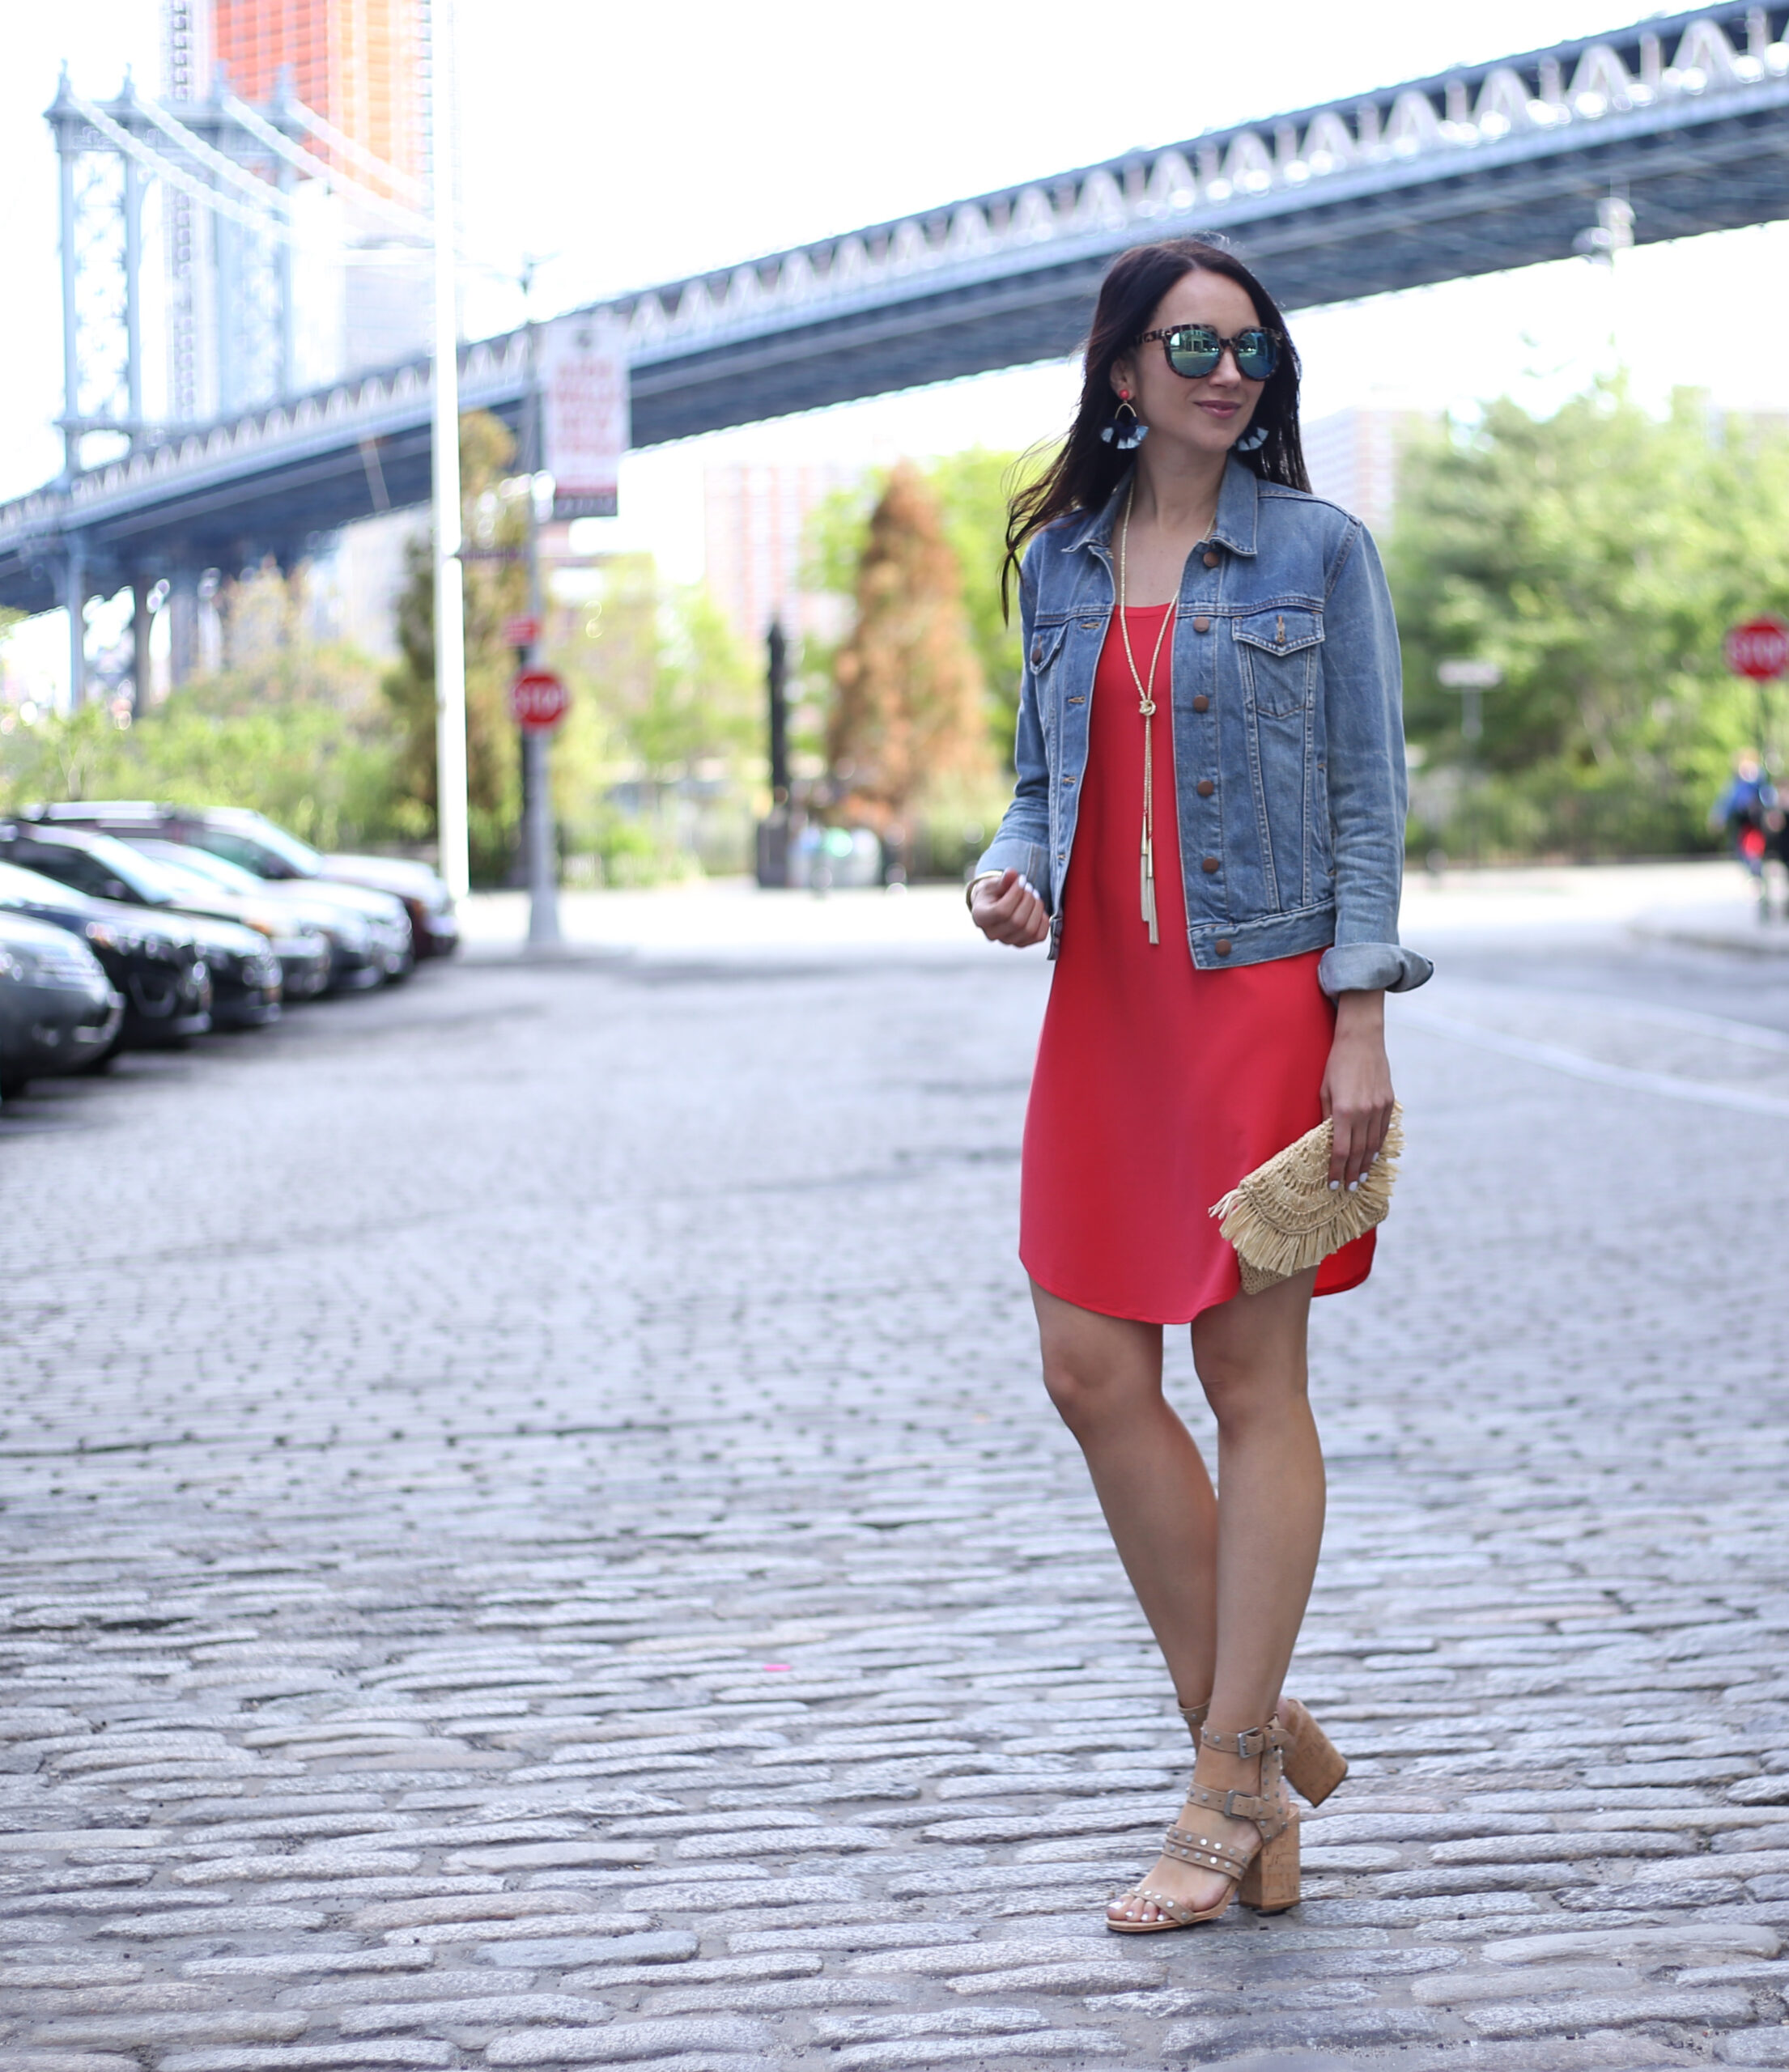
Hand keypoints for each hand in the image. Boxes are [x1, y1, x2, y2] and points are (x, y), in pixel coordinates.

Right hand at [971, 868, 1048, 946]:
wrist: (992, 906)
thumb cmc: (992, 894)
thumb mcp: (993, 883)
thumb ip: (1002, 880)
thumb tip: (1011, 873)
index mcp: (981, 917)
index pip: (1002, 911)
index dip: (1016, 894)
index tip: (1020, 880)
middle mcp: (992, 934)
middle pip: (1017, 921)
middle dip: (1028, 900)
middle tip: (1029, 887)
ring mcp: (1008, 941)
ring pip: (1030, 930)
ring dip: (1037, 909)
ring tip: (1034, 896)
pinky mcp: (1022, 943)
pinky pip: (1039, 936)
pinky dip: (1043, 921)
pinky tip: (1037, 909)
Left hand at [1320, 990, 1394, 1190]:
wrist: (1362, 1040)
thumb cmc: (1337, 1063)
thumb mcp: (1324, 1090)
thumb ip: (1327, 1117)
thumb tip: (1326, 1140)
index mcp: (1344, 1111)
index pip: (1341, 1150)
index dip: (1336, 1170)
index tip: (1332, 1184)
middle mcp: (1364, 1112)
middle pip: (1359, 1152)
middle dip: (1352, 1173)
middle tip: (1347, 1188)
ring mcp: (1380, 1108)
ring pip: (1374, 1145)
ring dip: (1367, 1164)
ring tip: (1360, 1178)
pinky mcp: (1389, 1102)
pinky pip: (1384, 1131)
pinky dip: (1378, 1146)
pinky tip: (1373, 1156)